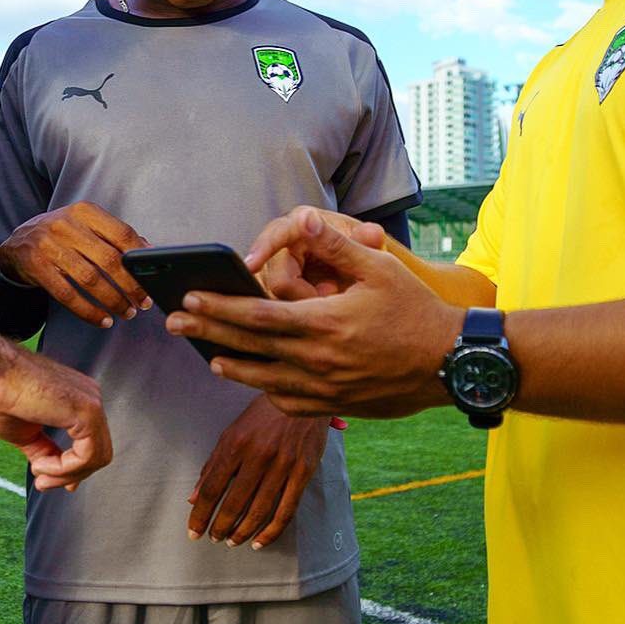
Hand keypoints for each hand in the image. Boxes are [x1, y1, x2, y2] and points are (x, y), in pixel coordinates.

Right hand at [0, 201, 151, 326]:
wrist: (18, 242)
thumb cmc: (62, 235)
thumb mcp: (86, 224)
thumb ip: (114, 235)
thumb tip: (149, 250)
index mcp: (84, 211)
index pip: (121, 233)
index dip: (141, 256)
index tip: (153, 275)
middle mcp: (66, 225)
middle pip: (109, 259)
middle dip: (131, 284)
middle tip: (144, 301)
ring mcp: (49, 246)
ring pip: (90, 280)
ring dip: (113, 300)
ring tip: (127, 312)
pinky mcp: (37, 267)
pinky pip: (68, 295)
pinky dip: (89, 311)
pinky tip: (103, 319)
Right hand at [0, 337, 112, 490]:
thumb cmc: (0, 395)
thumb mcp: (26, 433)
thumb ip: (45, 450)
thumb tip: (54, 471)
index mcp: (79, 399)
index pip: (91, 443)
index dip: (74, 469)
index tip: (47, 480)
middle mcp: (91, 398)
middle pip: (98, 452)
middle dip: (70, 475)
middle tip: (41, 482)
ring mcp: (92, 402)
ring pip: (97, 457)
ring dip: (65, 474)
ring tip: (38, 471)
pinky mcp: (87, 411)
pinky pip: (88, 455)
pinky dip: (65, 469)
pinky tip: (40, 464)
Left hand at [167, 207, 462, 417]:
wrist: (452, 363)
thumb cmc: (416, 309)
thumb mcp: (380, 268)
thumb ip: (336, 245)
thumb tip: (303, 218)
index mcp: (323, 323)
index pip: (256, 315)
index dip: (219, 306)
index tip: (190, 297)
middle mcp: (318, 360)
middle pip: (248, 348)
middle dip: (206, 332)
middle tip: (172, 323)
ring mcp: (326, 388)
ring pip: (263, 380)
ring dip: (230, 366)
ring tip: (206, 355)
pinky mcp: (337, 405)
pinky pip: (290, 402)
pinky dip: (267, 389)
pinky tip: (256, 379)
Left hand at [188, 394, 328, 548]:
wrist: (301, 398)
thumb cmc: (262, 415)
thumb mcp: (232, 432)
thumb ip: (213, 464)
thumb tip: (194, 498)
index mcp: (236, 443)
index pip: (213, 487)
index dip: (201, 514)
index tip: (193, 531)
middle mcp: (259, 455)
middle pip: (234, 503)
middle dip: (220, 526)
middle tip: (213, 538)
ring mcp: (283, 464)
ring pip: (259, 511)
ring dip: (242, 531)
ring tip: (231, 541)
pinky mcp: (303, 472)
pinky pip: (286, 510)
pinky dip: (271, 531)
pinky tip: (259, 541)